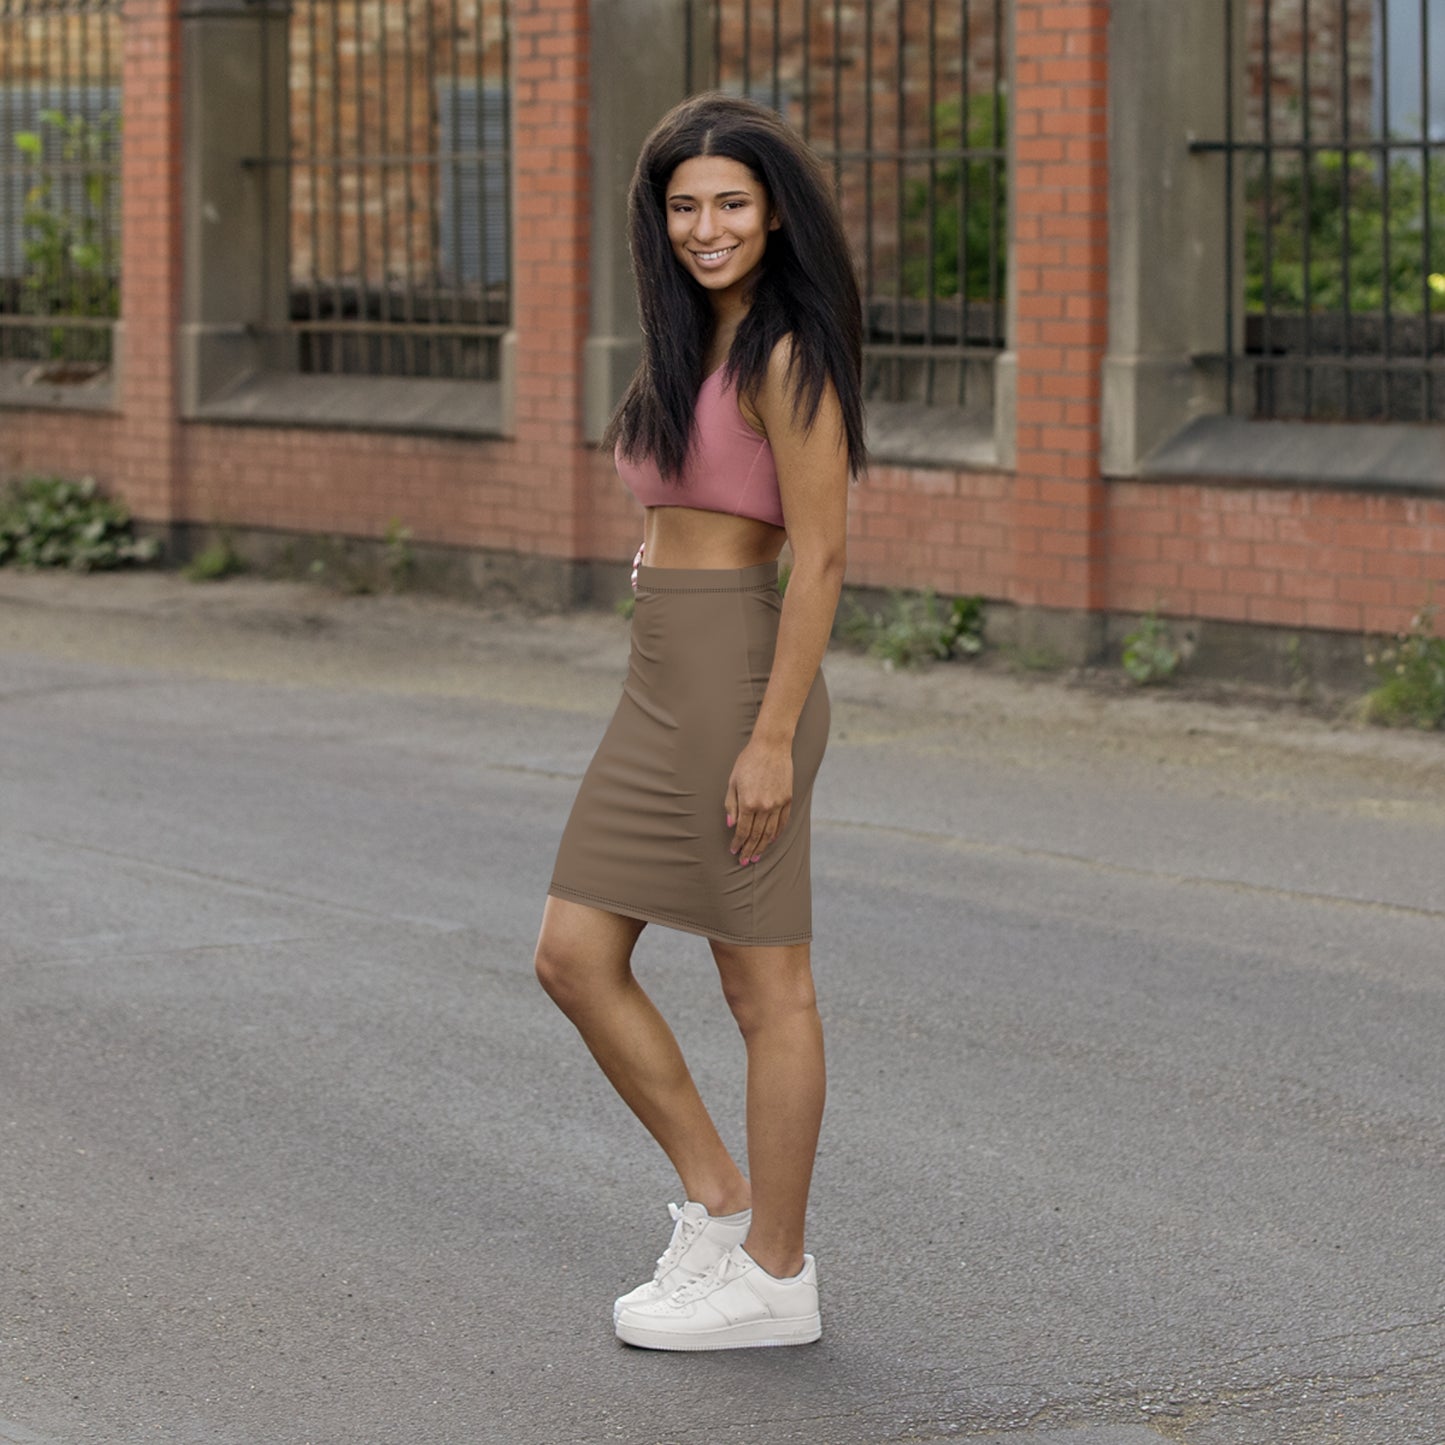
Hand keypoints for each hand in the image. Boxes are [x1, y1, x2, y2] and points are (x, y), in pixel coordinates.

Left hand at [724, 739, 792, 865]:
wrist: (771, 747)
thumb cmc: (748, 761)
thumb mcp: (733, 781)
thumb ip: (731, 804)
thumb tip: (731, 825)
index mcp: (748, 802)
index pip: (742, 830)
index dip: (738, 843)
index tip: (734, 851)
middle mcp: (764, 806)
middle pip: (756, 835)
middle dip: (749, 850)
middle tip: (745, 861)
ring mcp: (778, 804)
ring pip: (770, 832)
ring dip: (763, 846)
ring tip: (757, 856)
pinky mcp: (787, 799)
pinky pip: (782, 822)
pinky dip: (777, 834)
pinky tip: (771, 841)